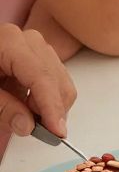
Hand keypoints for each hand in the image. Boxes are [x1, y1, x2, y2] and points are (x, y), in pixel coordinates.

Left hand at [0, 22, 75, 139]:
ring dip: (50, 104)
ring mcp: (33, 46)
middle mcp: (26, 39)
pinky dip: (45, 98)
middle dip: (53, 107)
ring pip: (59, 78)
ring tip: (29, 118)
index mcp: (8, 42)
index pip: (41, 76)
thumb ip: (2, 109)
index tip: (57, 132)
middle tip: (42, 132)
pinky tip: (29, 108)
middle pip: (55, 76)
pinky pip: (52, 78)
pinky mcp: (34, 57)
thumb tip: (27, 125)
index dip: (51, 106)